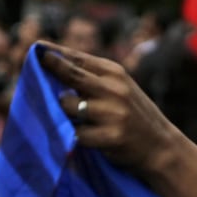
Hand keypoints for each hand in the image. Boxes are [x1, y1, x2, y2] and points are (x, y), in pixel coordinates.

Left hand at [38, 40, 182, 172]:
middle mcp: (115, 89)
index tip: (37, 50)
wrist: (162, 146)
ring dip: (65, 113)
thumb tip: (52, 62)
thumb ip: (92, 76)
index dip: (53, 54)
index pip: (77, 58)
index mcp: (116, 73)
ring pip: (69, 106)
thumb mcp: (120, 88)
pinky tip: (85, 136)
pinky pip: (77, 133)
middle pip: (70, 75)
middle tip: (35, 70)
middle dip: (51, 72)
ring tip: (76, 118)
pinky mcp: (111, 136)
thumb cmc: (134, 115)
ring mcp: (114, 113)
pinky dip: (75, 135)